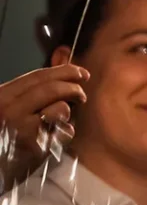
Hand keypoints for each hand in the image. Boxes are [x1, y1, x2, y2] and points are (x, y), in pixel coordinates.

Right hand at [0, 65, 87, 185]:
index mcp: (2, 96)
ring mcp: (22, 128)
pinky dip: (65, 133)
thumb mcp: (9, 106)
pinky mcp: (36, 147)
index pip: (37, 76)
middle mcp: (9, 110)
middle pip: (52, 89)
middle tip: (81, 94)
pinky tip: (53, 138)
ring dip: (67, 113)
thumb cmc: (3, 137)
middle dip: (73, 88)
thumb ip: (33, 88)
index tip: (80, 72)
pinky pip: (64, 132)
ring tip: (60, 120)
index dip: (64, 71)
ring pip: (61, 109)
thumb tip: (62, 57)